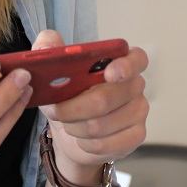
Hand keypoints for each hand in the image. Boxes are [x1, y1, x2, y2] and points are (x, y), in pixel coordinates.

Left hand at [33, 29, 148, 183]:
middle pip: (106, 99)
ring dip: (74, 127)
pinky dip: (84, 143)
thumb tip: (48, 43)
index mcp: (121, 61)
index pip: (136, 59)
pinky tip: (81, 138)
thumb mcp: (52, 71)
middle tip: (56, 110)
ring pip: (100, 125)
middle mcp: (135, 85)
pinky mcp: (136, 136)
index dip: (125, 66)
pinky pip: (104, 143)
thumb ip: (48, 49)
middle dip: (72, 108)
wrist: (71, 132)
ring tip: (67, 123)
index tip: (108, 74)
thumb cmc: (67, 96)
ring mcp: (139, 111)